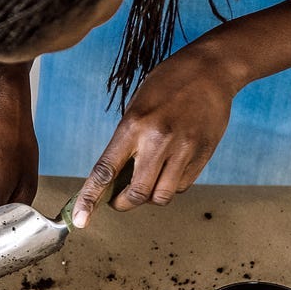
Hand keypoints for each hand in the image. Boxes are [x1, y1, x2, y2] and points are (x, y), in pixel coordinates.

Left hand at [70, 41, 238, 226]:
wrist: (210, 70)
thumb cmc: (168, 84)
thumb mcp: (137, 106)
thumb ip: (127, 142)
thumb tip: (116, 179)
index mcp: (133, 125)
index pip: (105, 171)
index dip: (90, 199)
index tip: (80, 219)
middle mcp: (157, 140)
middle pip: (136, 194)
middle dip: (124, 203)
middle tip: (120, 200)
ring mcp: (183, 149)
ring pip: (161, 196)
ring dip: (151, 196)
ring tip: (149, 179)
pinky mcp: (202, 154)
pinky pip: (181, 186)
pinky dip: (172, 185)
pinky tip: (171, 166)